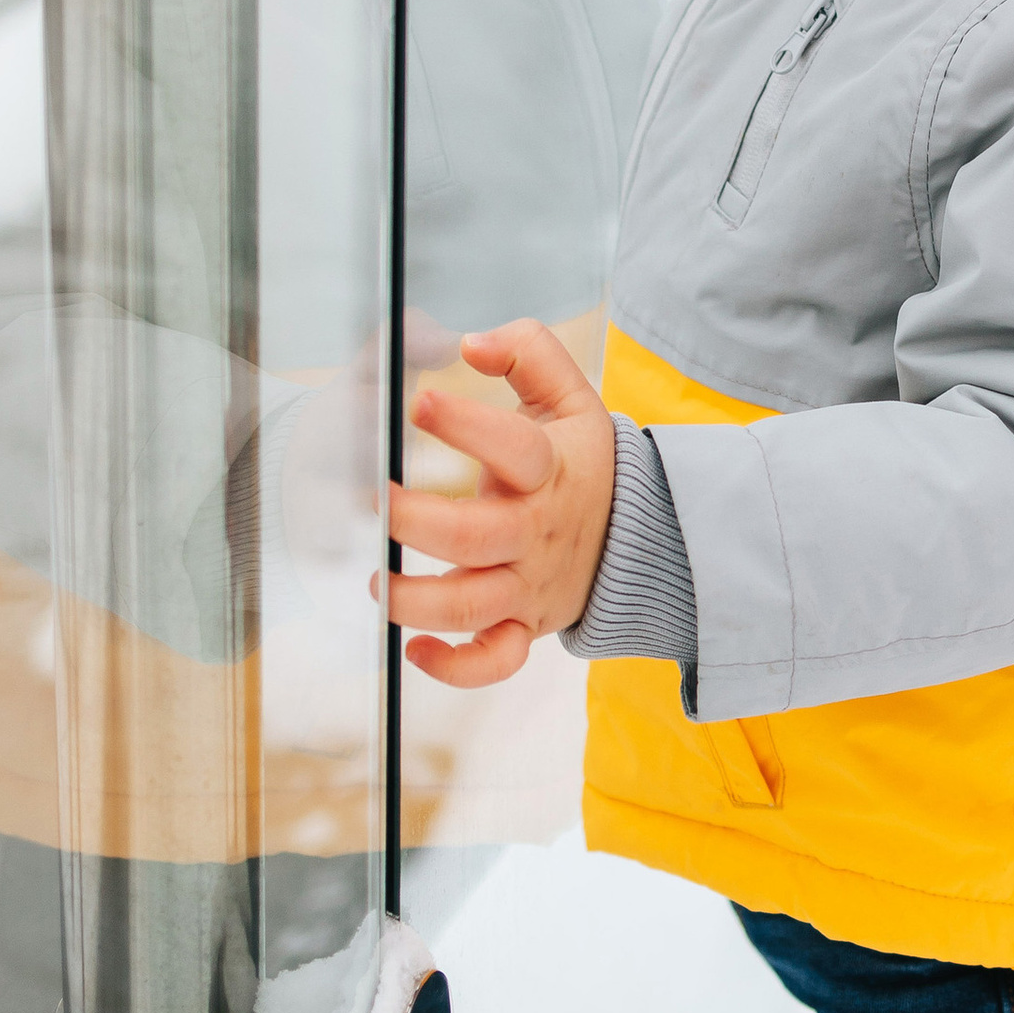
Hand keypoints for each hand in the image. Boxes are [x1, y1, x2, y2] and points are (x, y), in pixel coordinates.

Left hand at [381, 320, 616, 688]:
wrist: (638, 537)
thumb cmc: (582, 462)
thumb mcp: (571, 396)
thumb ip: (529, 353)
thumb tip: (472, 344)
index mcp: (550, 471)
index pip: (515, 449)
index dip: (467, 427)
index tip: (421, 405)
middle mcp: (537, 533)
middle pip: (476, 538)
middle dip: (416, 523)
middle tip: (375, 503)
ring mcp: (529, 585)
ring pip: (473, 607)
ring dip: (418, 602)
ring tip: (377, 582)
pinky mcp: (524, 625)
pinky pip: (495, 661)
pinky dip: (456, 667)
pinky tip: (416, 649)